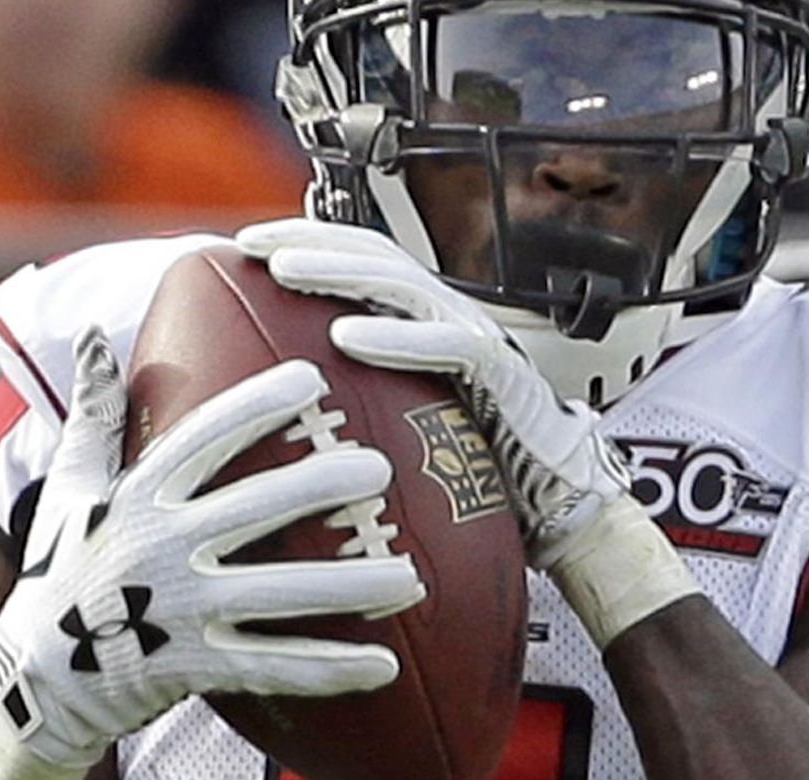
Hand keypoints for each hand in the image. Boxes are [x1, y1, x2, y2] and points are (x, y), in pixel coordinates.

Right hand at [0, 327, 419, 779]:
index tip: (314, 382)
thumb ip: (93, 418)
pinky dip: (331, 669)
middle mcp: (160, 549)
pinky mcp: (194, 667)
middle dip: (321, 485)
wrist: (32, 683)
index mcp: (136, 499)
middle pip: (257, 507)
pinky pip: (276, 667)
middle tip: (379, 470)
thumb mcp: (68, 491)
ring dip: (352, 586)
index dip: (258, 406)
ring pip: (281, 593)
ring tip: (413, 577)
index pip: (204, 439)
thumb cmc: (61, 574)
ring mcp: (180, 611)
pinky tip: (386, 665)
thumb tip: (97, 337)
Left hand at [238, 219, 698, 648]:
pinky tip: (347, 336)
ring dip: (341, 273)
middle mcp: (455, 321)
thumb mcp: (409, 428)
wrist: (562, 509)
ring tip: (286, 270)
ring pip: (405, 286)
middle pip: (377, 258)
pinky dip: (397, 337)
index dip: (309, 241)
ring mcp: (482, 344)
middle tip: (250, 243)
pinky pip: (448, 346)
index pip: (365, 263)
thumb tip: (286, 409)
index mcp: (430, 326)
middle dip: (311, 240)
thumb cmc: (486, 478)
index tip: (246, 245)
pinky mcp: (505, 377)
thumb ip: (366, 402)